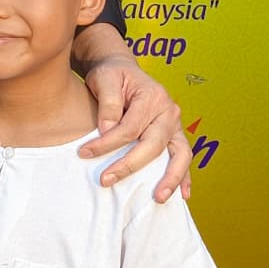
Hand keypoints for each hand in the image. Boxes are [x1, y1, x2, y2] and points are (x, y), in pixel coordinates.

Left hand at [81, 54, 192, 201]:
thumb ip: (108, 103)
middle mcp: (169, 111)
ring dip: (171, 178)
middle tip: (106, 180)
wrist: (121, 69)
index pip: (130, 128)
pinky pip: (183, 157)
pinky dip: (184, 176)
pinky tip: (183, 195)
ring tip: (159, 198)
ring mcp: (175, 124)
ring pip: (180, 154)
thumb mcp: (104, 78)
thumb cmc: (112, 74)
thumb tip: (108, 130)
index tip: (84, 153)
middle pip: (154, 144)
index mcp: (153, 96)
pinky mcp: (174, 135)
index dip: (106, 143)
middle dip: (130, 165)